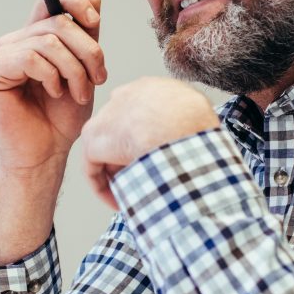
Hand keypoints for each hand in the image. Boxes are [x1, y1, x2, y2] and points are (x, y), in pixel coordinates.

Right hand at [0, 0, 106, 175]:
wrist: (46, 155)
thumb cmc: (62, 118)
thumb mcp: (84, 70)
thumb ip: (86, 35)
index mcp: (32, 39)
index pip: (49, 0)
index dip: (74, 2)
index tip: (95, 22)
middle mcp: (12, 43)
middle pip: (57, 22)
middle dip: (87, 49)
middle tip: (98, 77)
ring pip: (48, 41)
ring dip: (74, 69)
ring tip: (79, 94)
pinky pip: (29, 58)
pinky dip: (51, 76)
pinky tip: (56, 94)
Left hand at [77, 77, 219, 208]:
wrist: (179, 128)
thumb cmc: (198, 126)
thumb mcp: (199, 114)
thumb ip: (187, 121)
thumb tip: (195, 136)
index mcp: (151, 88)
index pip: (142, 114)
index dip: (149, 141)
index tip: (160, 161)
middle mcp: (125, 96)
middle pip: (122, 132)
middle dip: (129, 157)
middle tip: (145, 182)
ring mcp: (106, 117)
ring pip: (107, 152)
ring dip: (118, 175)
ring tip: (133, 199)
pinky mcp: (94, 139)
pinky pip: (94, 169)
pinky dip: (103, 189)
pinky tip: (119, 205)